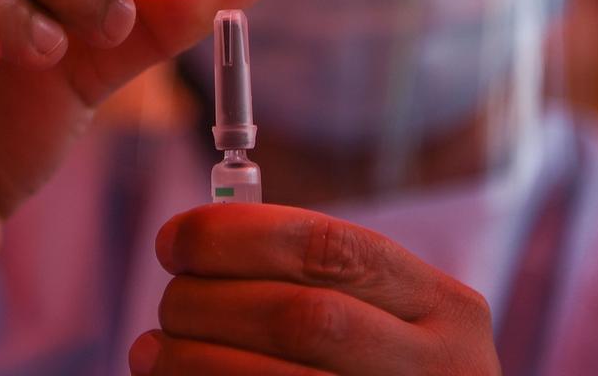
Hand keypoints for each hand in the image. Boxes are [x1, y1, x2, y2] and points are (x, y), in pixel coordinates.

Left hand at [130, 205, 499, 375]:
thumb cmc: (387, 373)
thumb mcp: (394, 322)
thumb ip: (322, 280)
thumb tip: (201, 244)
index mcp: (444, 308)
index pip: (330, 248)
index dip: (237, 236)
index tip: (176, 238)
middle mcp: (437, 368)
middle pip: (301, 317)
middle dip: (210, 301)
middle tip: (169, 301)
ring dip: (192, 359)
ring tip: (153, 349)